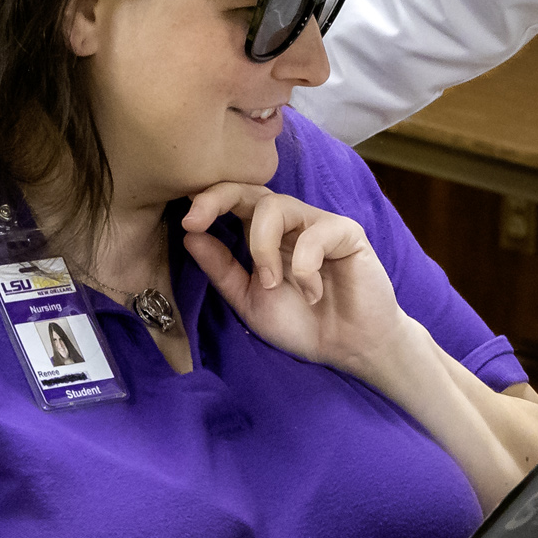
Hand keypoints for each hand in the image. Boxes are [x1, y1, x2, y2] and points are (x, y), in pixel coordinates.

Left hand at [178, 183, 418, 383]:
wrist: (350, 348)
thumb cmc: (303, 323)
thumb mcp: (250, 300)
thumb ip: (222, 269)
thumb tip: (189, 235)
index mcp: (263, 235)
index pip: (233, 201)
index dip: (207, 201)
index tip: (186, 222)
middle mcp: (289, 222)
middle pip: (251, 189)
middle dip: (218, 198)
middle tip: (196, 220)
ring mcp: (317, 224)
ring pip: (276, 206)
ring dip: (263, 247)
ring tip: (272, 283)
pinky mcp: (346, 232)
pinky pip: (315, 234)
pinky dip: (305, 268)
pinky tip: (313, 294)